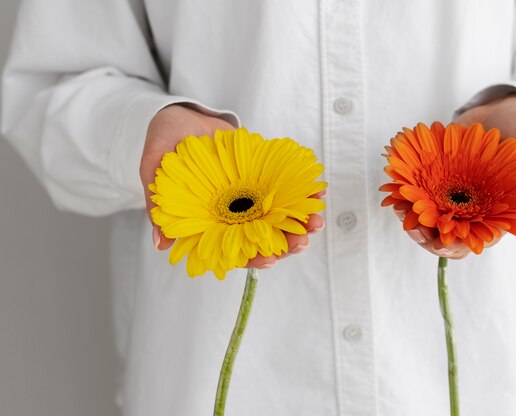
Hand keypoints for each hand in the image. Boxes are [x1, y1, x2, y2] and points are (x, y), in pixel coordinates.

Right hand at [140, 104, 324, 268]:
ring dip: (301, 222)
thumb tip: (161, 243)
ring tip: (317, 221)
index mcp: (211, 223)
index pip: (235, 251)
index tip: (271, 259)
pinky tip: (318, 191)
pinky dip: (304, 192)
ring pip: (281, 218)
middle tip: (304, 240)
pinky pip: (287, 189)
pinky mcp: (264, 178)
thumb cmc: (165, 145)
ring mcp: (252, 198)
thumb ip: (157, 206)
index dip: (253, 259)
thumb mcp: (152, 170)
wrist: (182, 117)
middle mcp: (235, 216)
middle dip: (287, 243)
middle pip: (265, 239)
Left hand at [398, 92, 515, 258]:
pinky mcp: (431, 183)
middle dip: (426, 237)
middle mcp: (469, 213)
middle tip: (414, 228)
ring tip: (399, 205)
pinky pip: (413, 196)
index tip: (443, 242)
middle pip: (442, 240)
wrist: (498, 113)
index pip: (474, 244)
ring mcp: (448, 200)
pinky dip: (402, 195)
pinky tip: (393, 189)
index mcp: (495, 216)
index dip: (457, 247)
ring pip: (423, 221)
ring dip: (409, 218)